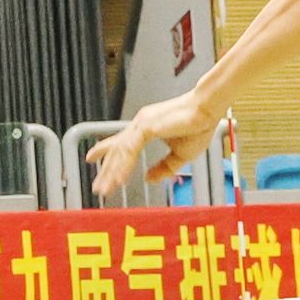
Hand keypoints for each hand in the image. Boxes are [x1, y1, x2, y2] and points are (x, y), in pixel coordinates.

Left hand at [90, 95, 210, 199]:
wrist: (208, 110)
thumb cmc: (198, 127)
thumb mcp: (180, 156)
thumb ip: (164, 168)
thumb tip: (148, 179)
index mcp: (145, 129)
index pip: (120, 142)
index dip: (103, 150)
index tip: (90, 158)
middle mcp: (139, 125)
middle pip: (116, 149)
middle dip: (105, 169)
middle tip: (97, 187)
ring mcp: (141, 125)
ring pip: (120, 152)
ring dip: (111, 172)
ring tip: (105, 189)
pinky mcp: (146, 127)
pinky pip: (129, 150)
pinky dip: (122, 166)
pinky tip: (118, 180)